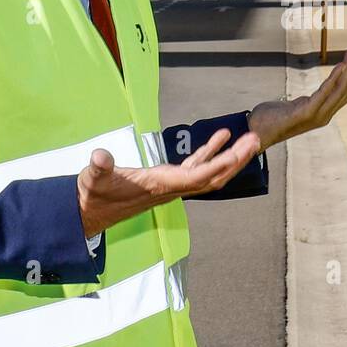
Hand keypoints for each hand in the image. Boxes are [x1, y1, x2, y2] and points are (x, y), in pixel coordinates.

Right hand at [77, 128, 260, 237]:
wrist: (90, 211)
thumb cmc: (92, 195)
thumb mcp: (92, 179)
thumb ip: (98, 168)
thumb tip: (100, 156)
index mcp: (158, 186)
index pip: (194, 178)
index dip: (216, 166)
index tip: (236, 154)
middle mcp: (172, 187)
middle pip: (213, 177)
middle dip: (236, 161)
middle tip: (255, 141)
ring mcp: (172, 184)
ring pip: (210, 172)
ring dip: (231, 157)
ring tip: (250, 139)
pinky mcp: (168, 178)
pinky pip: (197, 165)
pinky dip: (212, 151)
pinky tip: (222, 135)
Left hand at [248, 47, 346, 150]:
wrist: (256, 133)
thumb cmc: (271, 119)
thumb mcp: (295, 108)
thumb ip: (306, 103)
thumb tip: (311, 97)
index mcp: (323, 113)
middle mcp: (324, 116)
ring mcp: (316, 116)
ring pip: (340, 90)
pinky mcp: (306, 113)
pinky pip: (325, 93)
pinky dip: (335, 78)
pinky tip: (342, 65)